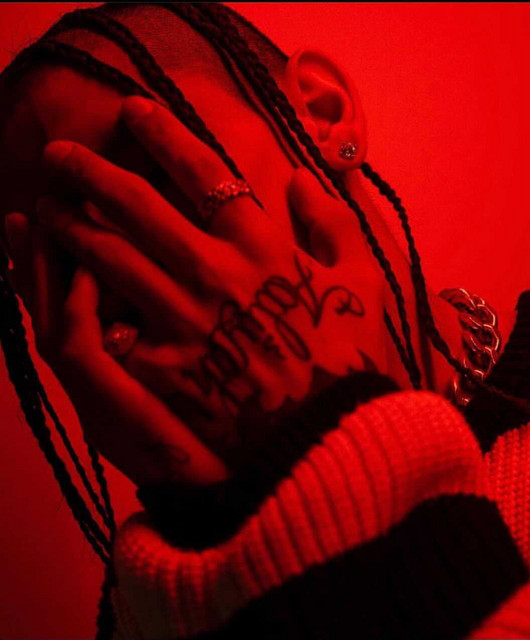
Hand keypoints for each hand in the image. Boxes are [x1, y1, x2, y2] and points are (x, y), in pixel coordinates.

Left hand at [7, 96, 389, 482]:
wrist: (330, 436)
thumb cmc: (348, 355)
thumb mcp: (363, 280)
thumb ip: (333, 221)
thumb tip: (303, 176)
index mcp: (262, 245)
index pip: (203, 173)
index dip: (163, 135)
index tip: (132, 111)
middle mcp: (215, 272)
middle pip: (139, 207)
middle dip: (91, 172)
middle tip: (58, 154)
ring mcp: (185, 321)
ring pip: (111, 260)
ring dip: (72, 227)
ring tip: (45, 208)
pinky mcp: (166, 369)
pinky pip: (113, 328)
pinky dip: (85, 305)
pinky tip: (60, 289)